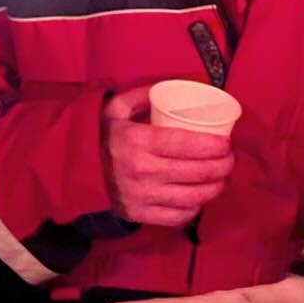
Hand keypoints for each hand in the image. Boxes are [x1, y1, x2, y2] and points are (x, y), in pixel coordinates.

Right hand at [102, 85, 233, 226]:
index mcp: (137, 141)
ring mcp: (141, 197)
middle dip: (222, 166)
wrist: (74, 171)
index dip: (213, 146)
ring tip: (222, 178)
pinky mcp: (139, 215)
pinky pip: (178, 216)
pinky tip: (201, 197)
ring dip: (216, 188)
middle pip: (197, 172)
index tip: (226, 144)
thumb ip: (144, 95)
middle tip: (229, 159)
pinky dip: (195, 208)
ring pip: (193, 197)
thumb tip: (177, 86)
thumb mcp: (116, 108)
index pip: (186, 144)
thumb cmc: (103, 136)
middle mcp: (140, 171)